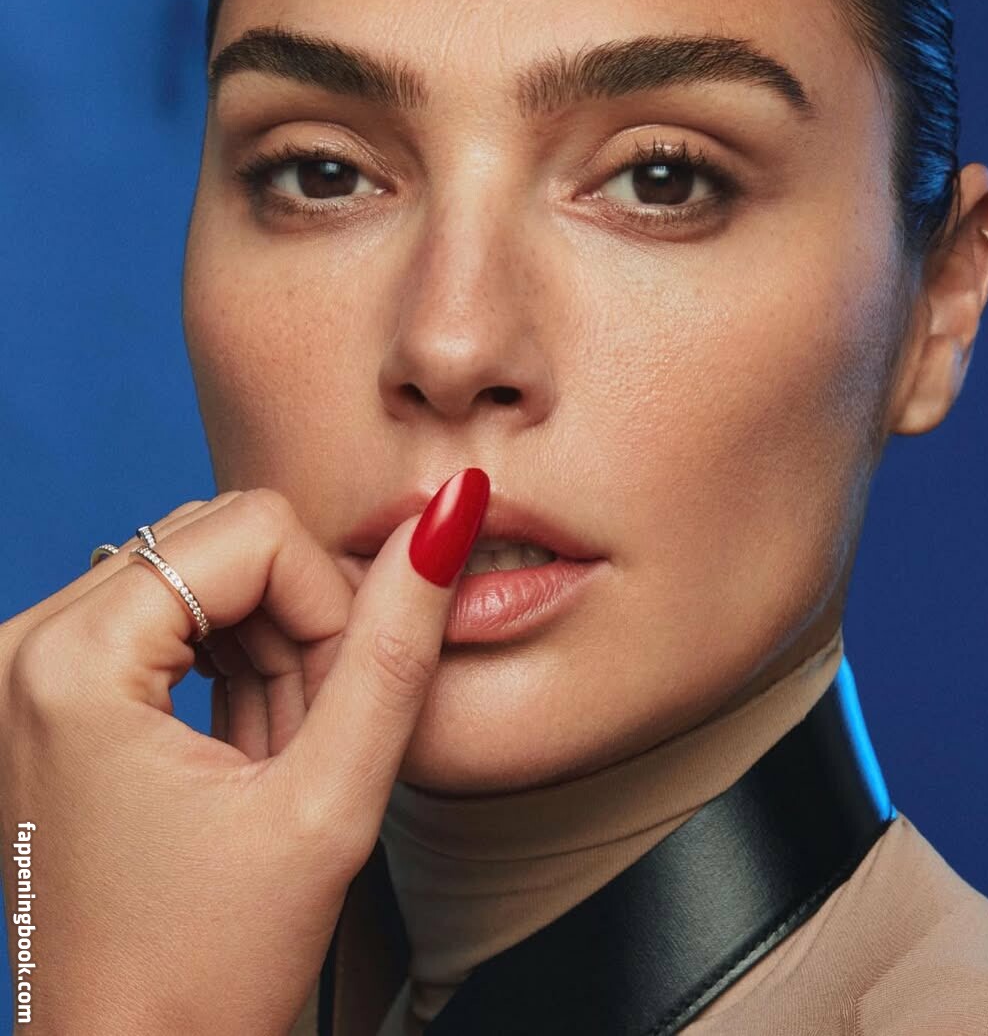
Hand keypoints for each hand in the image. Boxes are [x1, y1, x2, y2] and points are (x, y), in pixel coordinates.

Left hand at [0, 469, 488, 1034]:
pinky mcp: (40, 689)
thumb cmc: (208, 970)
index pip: (255, 530)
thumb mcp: (329, 804)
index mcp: (71, 661)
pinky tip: (244, 742)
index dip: (330, 607)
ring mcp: (23, 667)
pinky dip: (226, 656)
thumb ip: (394, 646)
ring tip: (279, 752)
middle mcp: (24, 645)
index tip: (334, 713)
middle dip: (297, 621)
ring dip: (270, 642)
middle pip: (219, 539)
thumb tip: (447, 515)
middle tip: (310, 736)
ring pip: (198, 568)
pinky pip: (160, 608)